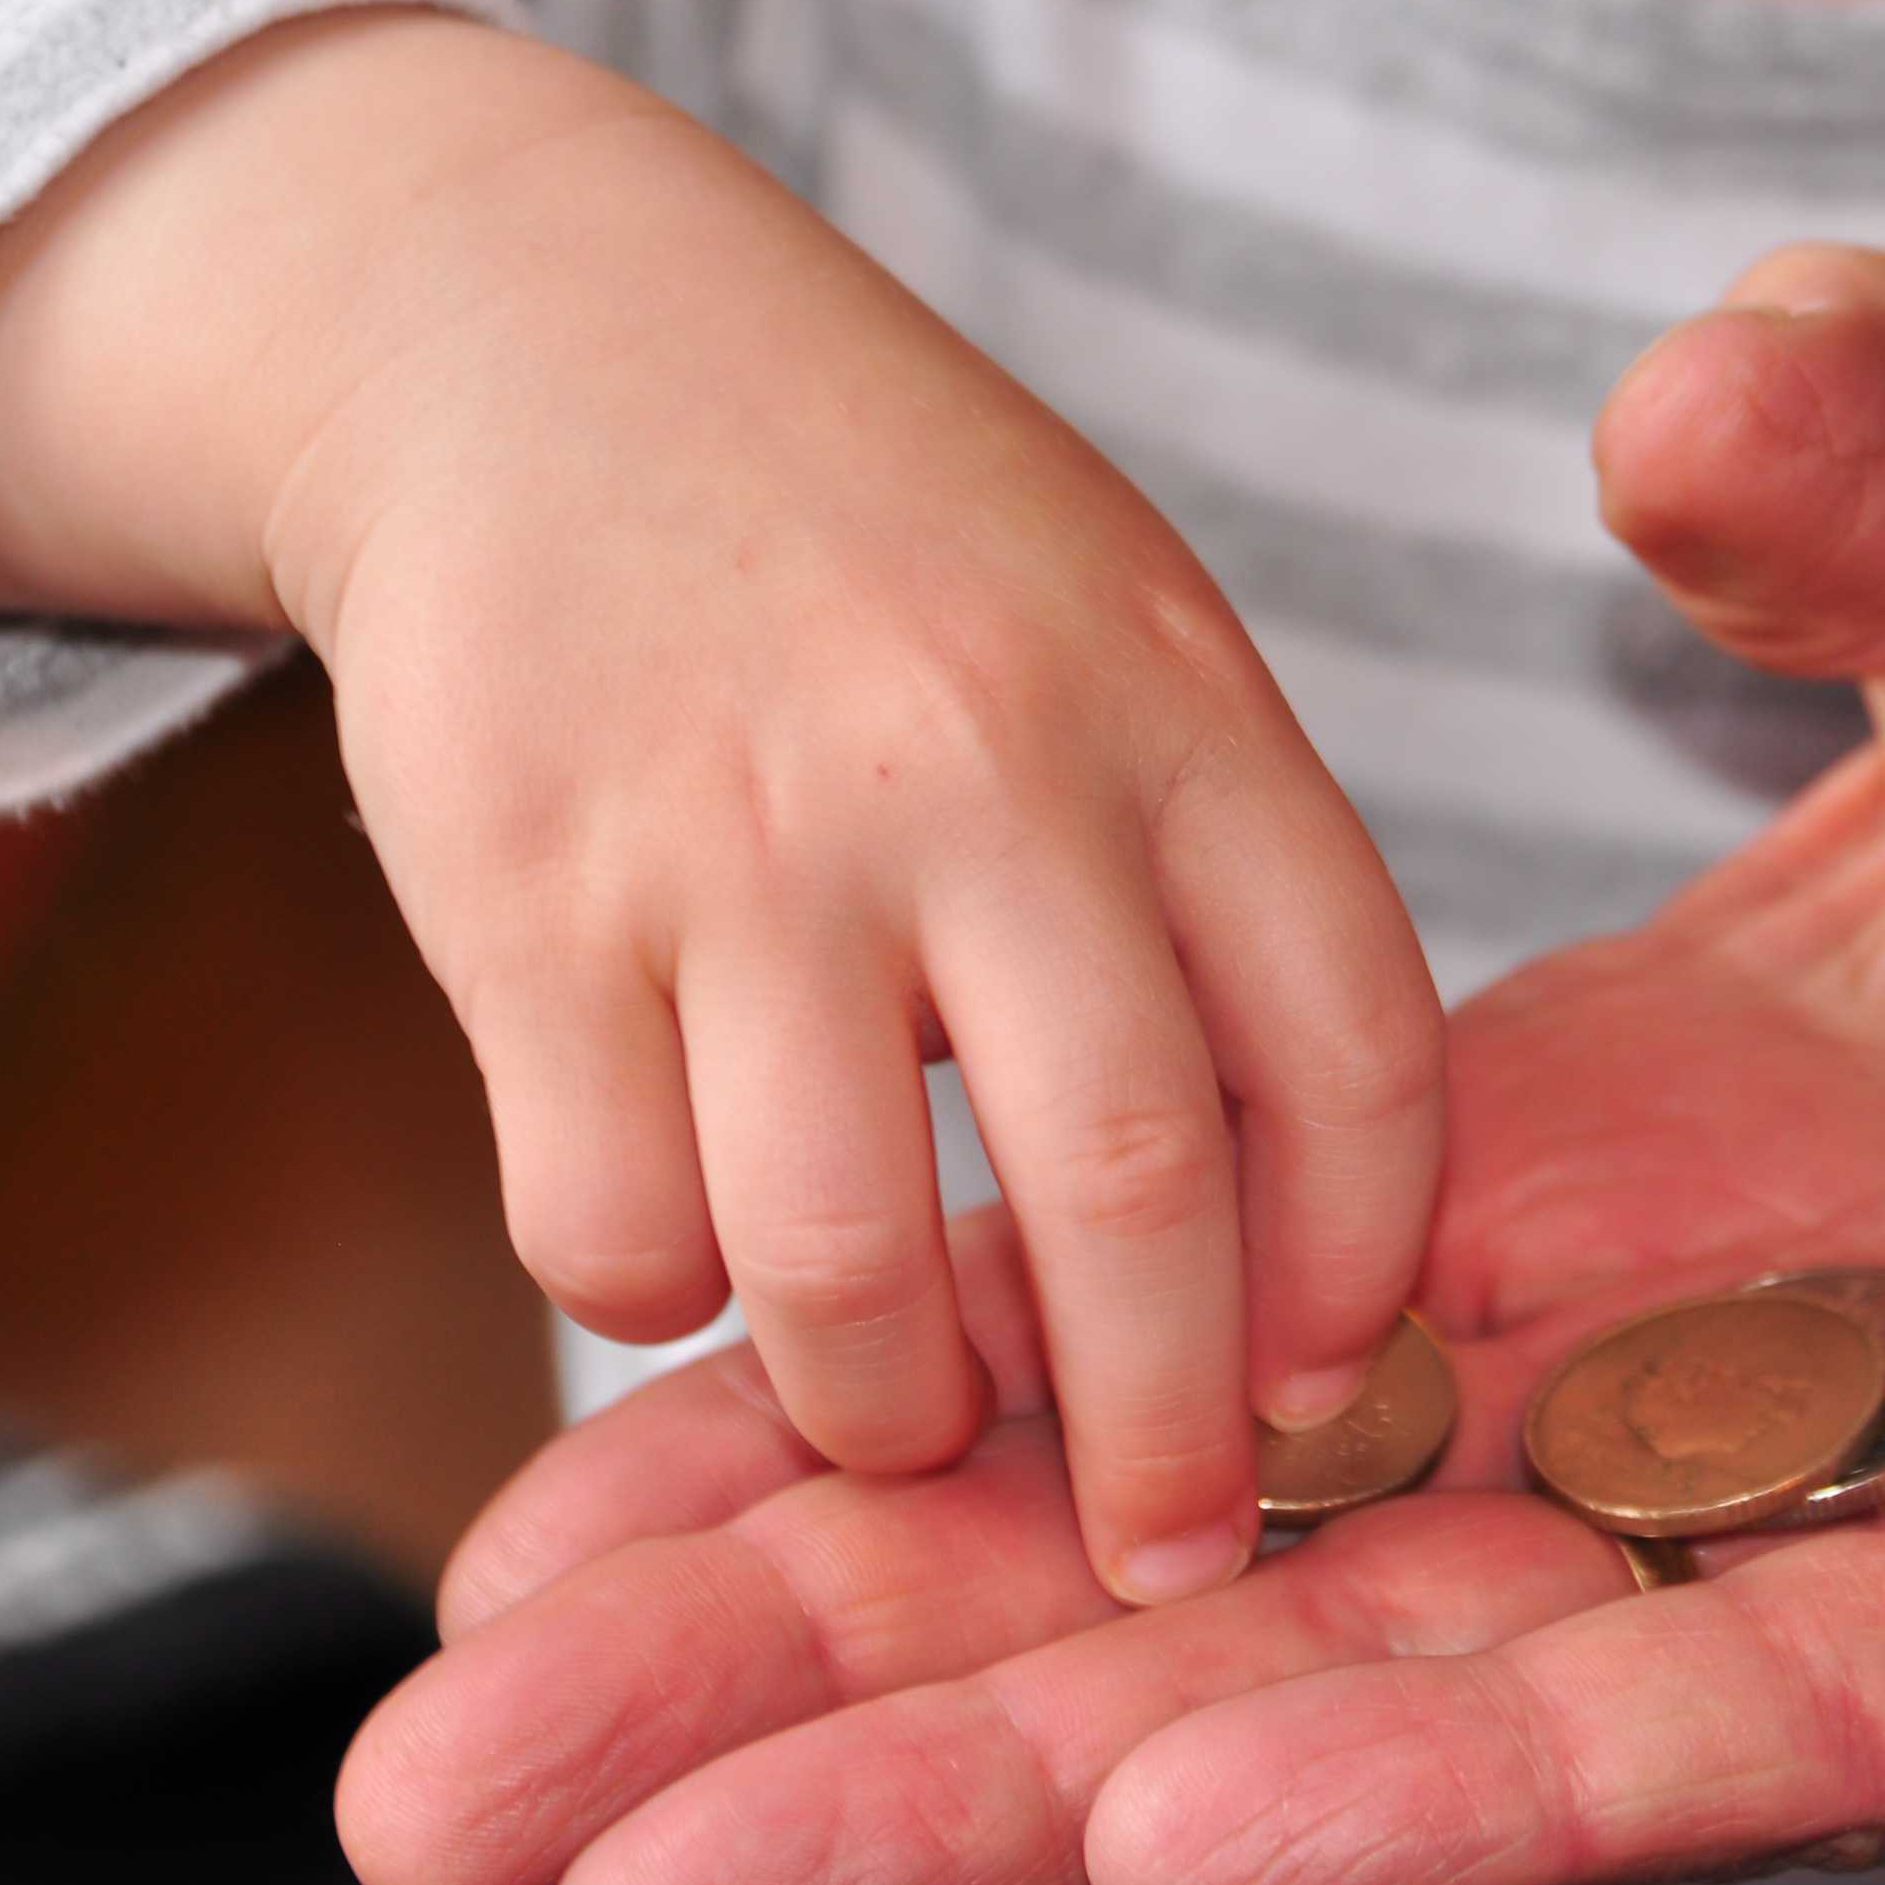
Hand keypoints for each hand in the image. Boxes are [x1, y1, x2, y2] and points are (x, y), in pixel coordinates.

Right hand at [0, 11, 1442, 1605]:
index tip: (1330, 1396)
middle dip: (1154, 1439)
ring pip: (837, 1262)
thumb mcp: (1122, 639)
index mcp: (1181, 707)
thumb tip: (1265, 1272)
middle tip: (1151, 1551)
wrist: (535, 333)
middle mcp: (983, 766)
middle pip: (1130, 1192)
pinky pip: (611, 1226)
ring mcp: (744, 834)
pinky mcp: (522, 895)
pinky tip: (679, 1226)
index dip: (1362, 1271)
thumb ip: (1212, 901)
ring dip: (882, 1405)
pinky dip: (654, 1287)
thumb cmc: (885, 551)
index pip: (1360, 1046)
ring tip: (897, 1413)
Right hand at [333, 247, 1884, 1884]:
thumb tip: (1648, 400)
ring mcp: (1870, 1555)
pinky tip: (1189, 1837)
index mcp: (1618, 1160)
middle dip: (813, 1686)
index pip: (1145, 1311)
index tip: (561, 1485)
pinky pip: (1738, 1725)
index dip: (860, 1401)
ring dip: (1026, 1811)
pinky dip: (1464, 1781)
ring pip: (1376, 1719)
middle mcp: (1675, 1399)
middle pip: (1165, 1580)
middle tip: (450, 1816)